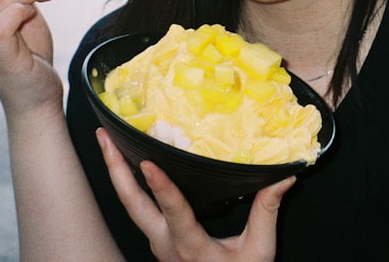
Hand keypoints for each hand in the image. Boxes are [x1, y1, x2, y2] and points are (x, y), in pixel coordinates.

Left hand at [97, 128, 292, 261]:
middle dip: (115, 169)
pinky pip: (139, 210)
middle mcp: (165, 243)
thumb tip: (284, 176)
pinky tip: (129, 165)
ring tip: (107, 142)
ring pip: (130, 206)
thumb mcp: (258, 251)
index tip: (148, 162)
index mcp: (190, 246)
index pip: (173, 212)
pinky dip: (129, 185)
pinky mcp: (159, 240)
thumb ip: (267, 212)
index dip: (161, 187)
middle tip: (103, 137)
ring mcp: (157, 242)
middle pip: (131, 205)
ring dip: (117, 173)